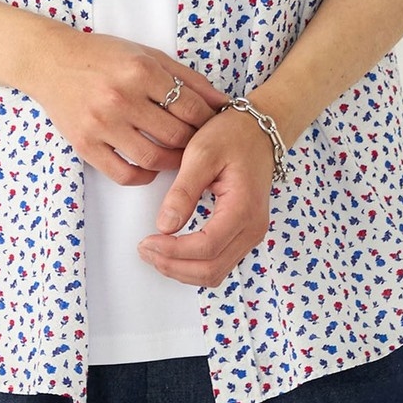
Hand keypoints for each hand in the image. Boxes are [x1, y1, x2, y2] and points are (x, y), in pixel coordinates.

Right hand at [28, 29, 226, 185]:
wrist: (50, 60)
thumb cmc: (103, 56)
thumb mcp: (147, 55)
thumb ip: (187, 78)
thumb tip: (223, 102)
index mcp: (141, 70)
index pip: (190, 106)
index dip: (208, 120)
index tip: (213, 127)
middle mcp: (122, 97)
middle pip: (175, 134)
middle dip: (194, 143)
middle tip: (200, 145)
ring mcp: (101, 123)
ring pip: (153, 157)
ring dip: (173, 163)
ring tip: (179, 158)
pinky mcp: (84, 144)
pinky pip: (123, 173)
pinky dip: (143, 176)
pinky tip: (150, 168)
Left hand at [135, 105, 275, 286]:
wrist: (257, 130)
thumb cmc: (232, 135)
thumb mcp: (201, 153)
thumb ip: (183, 191)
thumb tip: (164, 226)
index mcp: (243, 208)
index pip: (207, 247)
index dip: (173, 252)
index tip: (147, 241)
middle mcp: (252, 228)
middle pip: (211, 269)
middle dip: (173, 266)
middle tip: (144, 250)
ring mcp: (251, 233)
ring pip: (215, 272)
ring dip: (183, 269)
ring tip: (154, 252)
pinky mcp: (244, 233)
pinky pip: (219, 262)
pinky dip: (194, 264)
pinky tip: (173, 251)